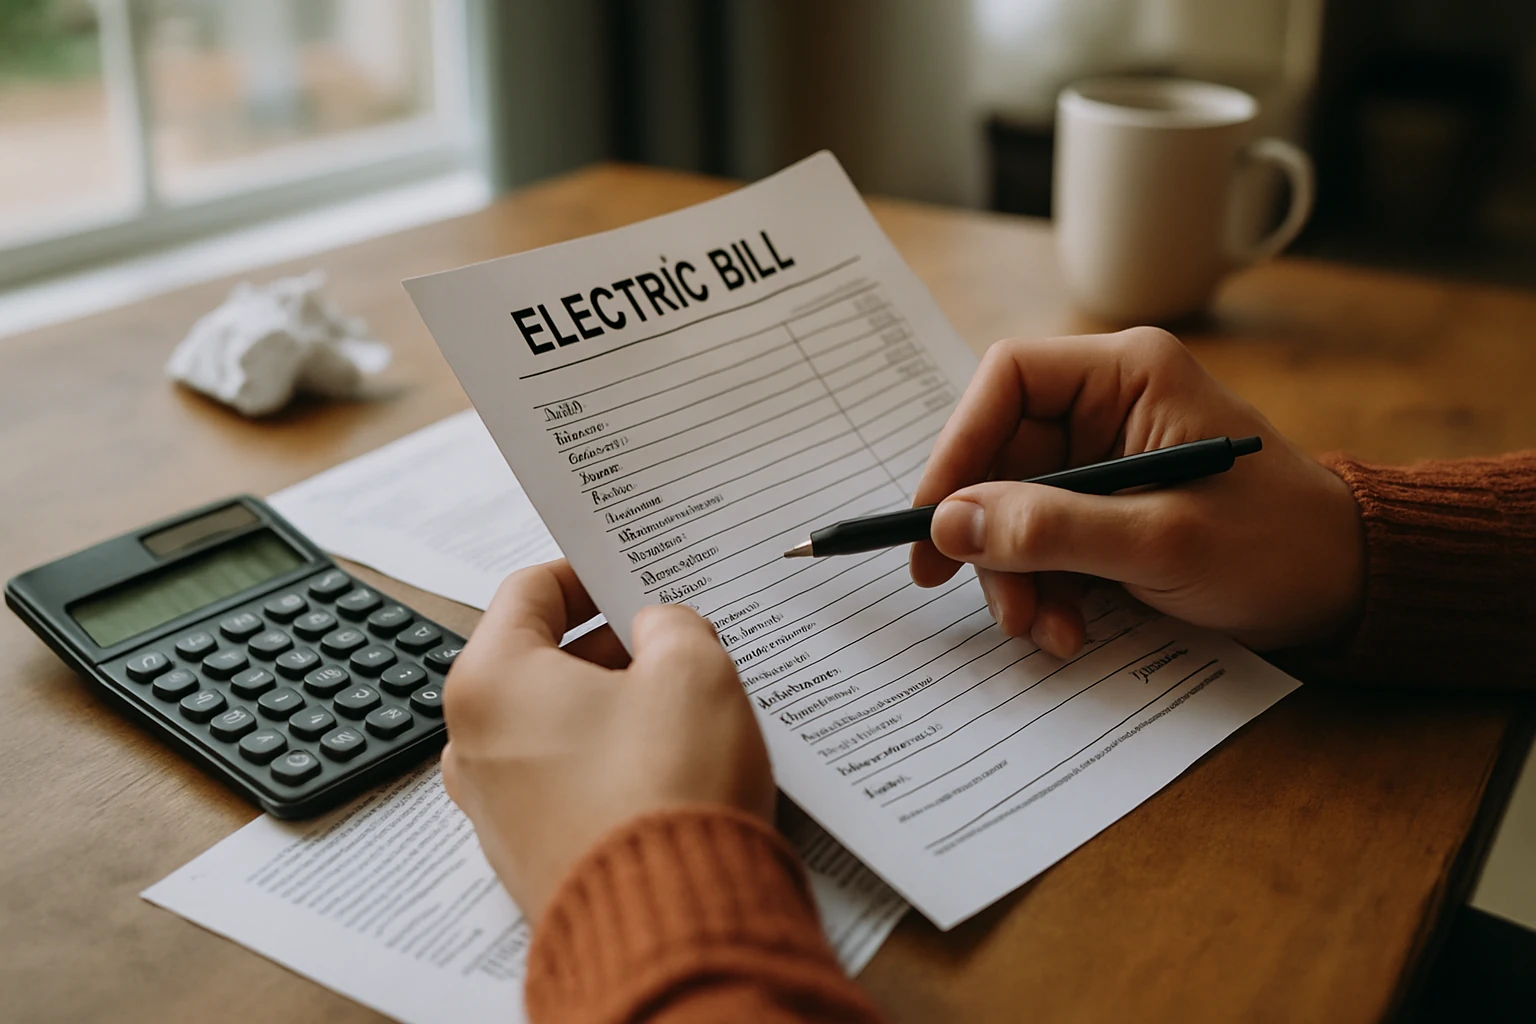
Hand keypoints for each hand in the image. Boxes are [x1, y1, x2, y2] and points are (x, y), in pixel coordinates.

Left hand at [440, 559, 772, 921]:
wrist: (668, 924)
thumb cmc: (665, 792)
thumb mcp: (692, 670)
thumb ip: (673, 626)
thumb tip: (661, 629)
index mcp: (491, 681)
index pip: (529, 591)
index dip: (587, 571)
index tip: (627, 572)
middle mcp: (474, 744)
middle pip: (538, 660)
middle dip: (609, 642)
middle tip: (670, 634)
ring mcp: (497, 807)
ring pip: (554, 723)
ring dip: (613, 702)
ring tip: (680, 699)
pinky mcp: (531, 853)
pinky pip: (566, 780)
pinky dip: (609, 759)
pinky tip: (668, 760)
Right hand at [911, 327, 1364, 655]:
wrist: (1346, 592)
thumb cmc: (1277, 547)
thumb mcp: (1159, 543)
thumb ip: (1049, 529)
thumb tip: (946, 524)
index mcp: (1129, 375)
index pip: (1007, 382)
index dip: (959, 445)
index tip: (934, 518)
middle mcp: (1109, 406)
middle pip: (1002, 457)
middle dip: (994, 539)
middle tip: (1000, 606)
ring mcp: (1107, 459)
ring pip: (1015, 508)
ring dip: (1019, 577)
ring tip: (1049, 632)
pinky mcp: (1110, 508)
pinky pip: (1045, 541)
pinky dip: (1046, 589)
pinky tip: (1069, 628)